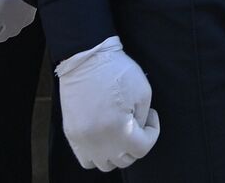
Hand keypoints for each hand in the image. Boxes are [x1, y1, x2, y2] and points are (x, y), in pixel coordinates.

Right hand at [56, 36, 159, 171]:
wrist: (87, 60)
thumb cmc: (118, 72)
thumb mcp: (143, 93)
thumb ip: (142, 119)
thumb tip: (139, 132)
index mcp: (118, 129)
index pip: (142, 149)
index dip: (152, 133)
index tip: (151, 116)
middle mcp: (98, 140)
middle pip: (123, 160)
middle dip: (136, 143)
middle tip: (138, 122)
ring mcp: (81, 140)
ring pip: (104, 164)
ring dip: (116, 152)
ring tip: (121, 131)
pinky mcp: (71, 135)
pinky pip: (85, 159)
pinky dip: (98, 153)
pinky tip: (105, 135)